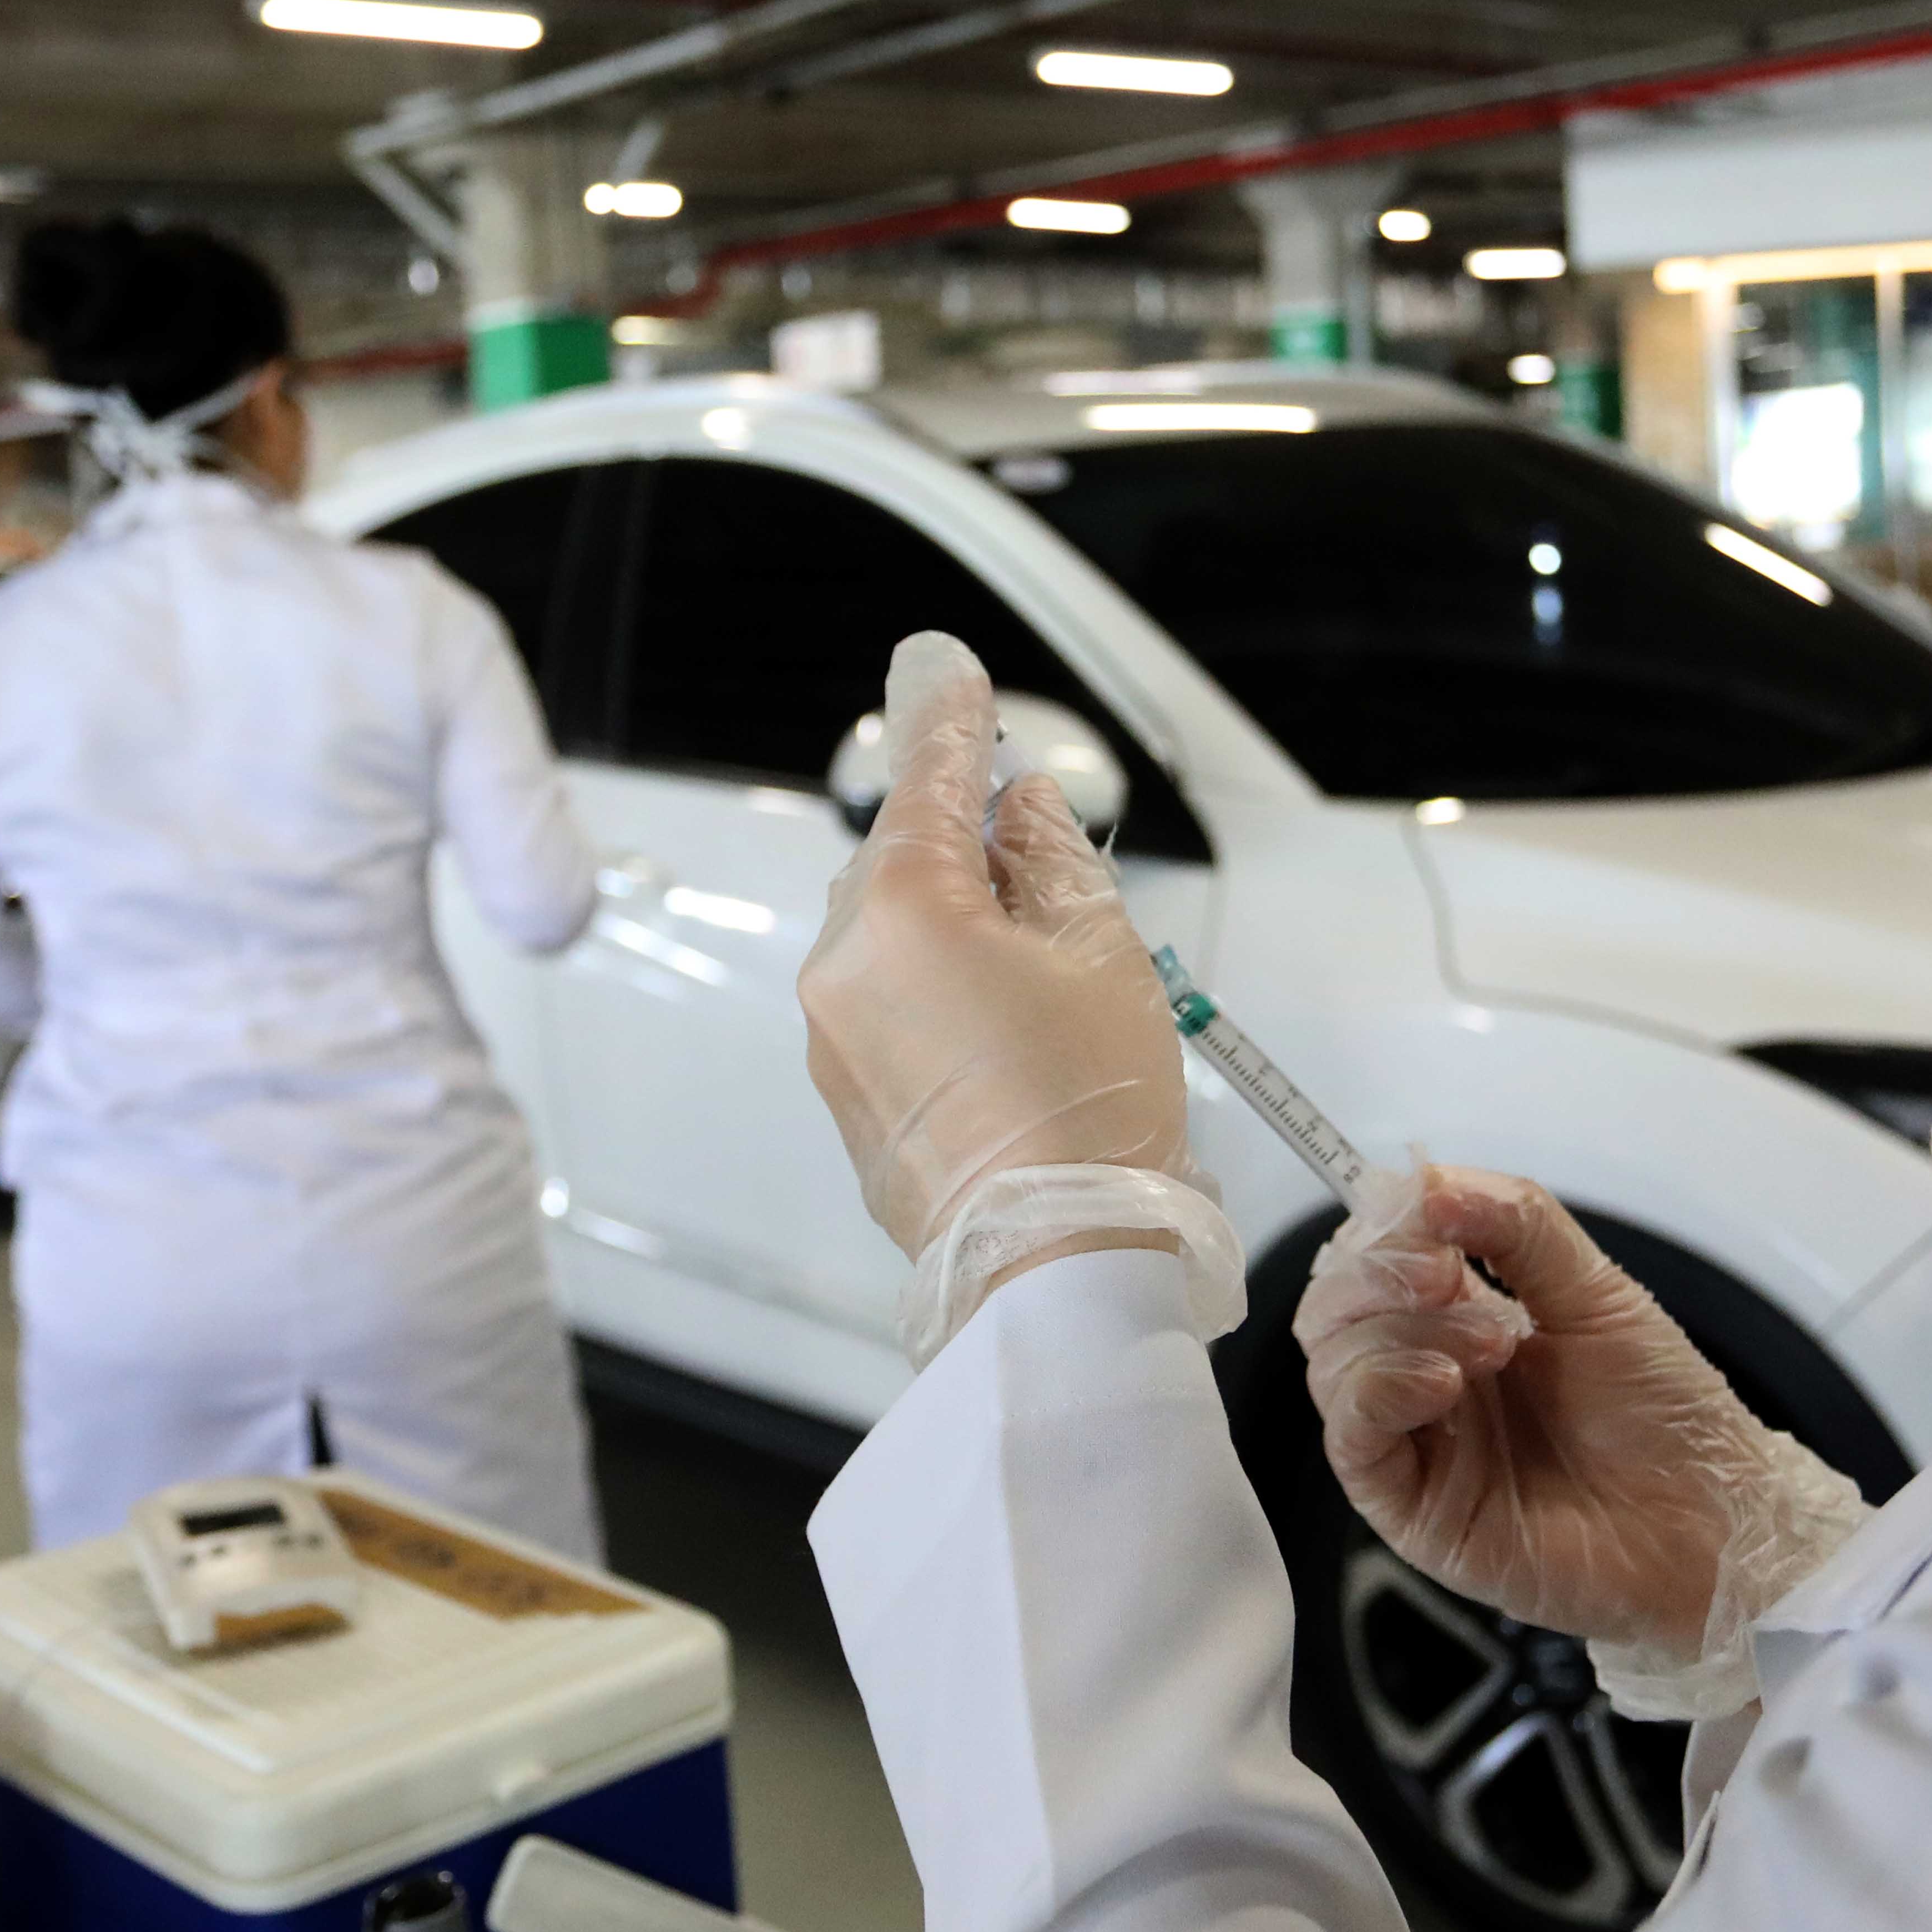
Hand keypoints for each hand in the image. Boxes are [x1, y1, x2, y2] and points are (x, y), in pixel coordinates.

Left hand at [800, 631, 1191, 1257]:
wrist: (1049, 1259)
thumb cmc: (1086, 1106)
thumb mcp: (1099, 953)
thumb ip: (1053, 859)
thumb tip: (1023, 808)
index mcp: (904, 905)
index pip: (928, 780)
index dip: (951, 723)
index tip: (947, 672)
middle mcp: (844, 959)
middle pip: (900, 858)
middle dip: (963, 842)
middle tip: (1035, 844)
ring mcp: (832, 1032)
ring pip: (889, 932)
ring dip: (952, 921)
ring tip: (1039, 959)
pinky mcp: (845, 1089)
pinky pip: (884, 1000)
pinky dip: (933, 984)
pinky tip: (1001, 1019)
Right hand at [1294, 1166, 1862, 1661]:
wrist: (1712, 1523)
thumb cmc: (1666, 1416)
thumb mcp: (1598, 1293)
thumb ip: (1519, 1225)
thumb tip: (1430, 1180)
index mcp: (1459, 1321)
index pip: (1372, 1256)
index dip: (1384, 1223)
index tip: (1430, 1204)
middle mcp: (1423, 1378)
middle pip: (1332, 1307)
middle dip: (1377, 1270)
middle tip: (1447, 1272)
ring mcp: (1414, 1443)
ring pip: (1331, 1364)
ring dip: (1396, 1330)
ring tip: (1489, 1343)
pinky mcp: (1411, 1508)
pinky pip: (1350, 1440)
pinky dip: (1380, 1391)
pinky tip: (1443, 1384)